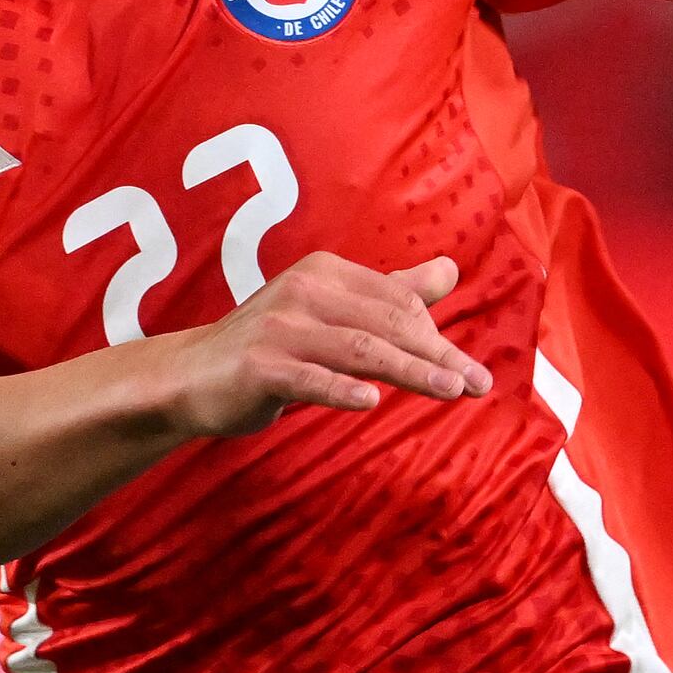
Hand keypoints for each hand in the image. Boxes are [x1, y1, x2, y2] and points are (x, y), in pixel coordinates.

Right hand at [166, 251, 490, 437]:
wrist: (191, 376)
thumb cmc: (273, 346)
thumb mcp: (333, 312)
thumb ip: (390, 293)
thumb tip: (450, 270)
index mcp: (326, 272)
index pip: (399, 301)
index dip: (434, 336)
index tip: (462, 370)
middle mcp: (303, 291)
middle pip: (388, 324)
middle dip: (439, 355)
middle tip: (480, 385)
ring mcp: (279, 329)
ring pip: (360, 349)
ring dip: (411, 371)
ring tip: (452, 391)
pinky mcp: (259, 367)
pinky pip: (309, 378)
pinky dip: (341, 389)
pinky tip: (371, 402)